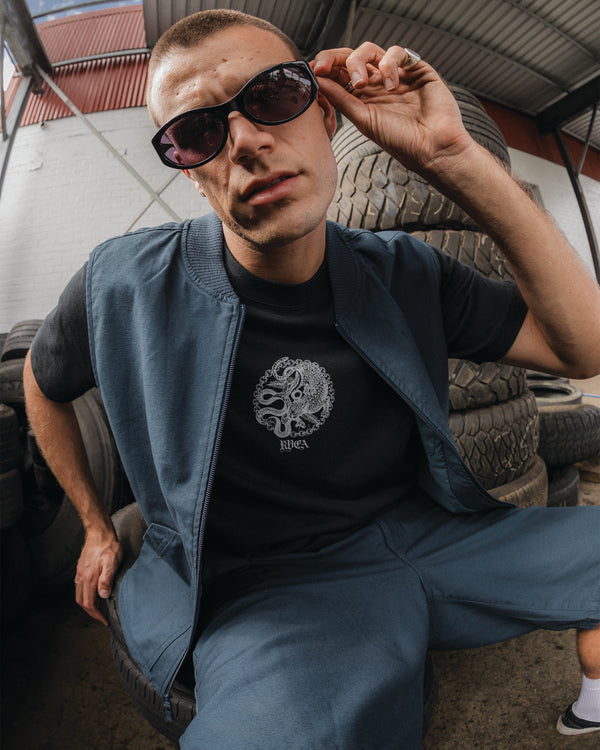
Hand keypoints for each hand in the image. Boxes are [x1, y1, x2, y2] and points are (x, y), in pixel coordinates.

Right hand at [74, 526, 122, 624]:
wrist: (99, 532)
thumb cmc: (108, 546)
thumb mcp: (112, 562)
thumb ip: (106, 579)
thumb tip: (103, 595)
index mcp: (89, 578)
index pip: (89, 603)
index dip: (96, 614)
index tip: (104, 620)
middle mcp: (82, 577)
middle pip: (81, 601)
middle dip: (91, 612)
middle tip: (101, 617)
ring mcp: (80, 573)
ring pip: (79, 594)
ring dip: (87, 604)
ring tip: (97, 608)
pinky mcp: (81, 568)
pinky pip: (80, 586)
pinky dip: (85, 594)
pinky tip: (93, 593)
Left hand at [311, 43, 473, 176]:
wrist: (431, 147)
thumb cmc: (399, 140)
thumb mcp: (362, 119)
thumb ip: (341, 98)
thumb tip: (318, 80)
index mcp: (362, 98)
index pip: (340, 74)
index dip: (326, 68)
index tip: (314, 70)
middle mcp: (377, 84)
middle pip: (351, 58)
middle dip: (335, 58)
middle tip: (324, 66)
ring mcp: (396, 74)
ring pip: (370, 51)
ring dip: (359, 61)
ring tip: (362, 83)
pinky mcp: (415, 68)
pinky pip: (396, 52)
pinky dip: (389, 63)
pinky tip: (391, 84)